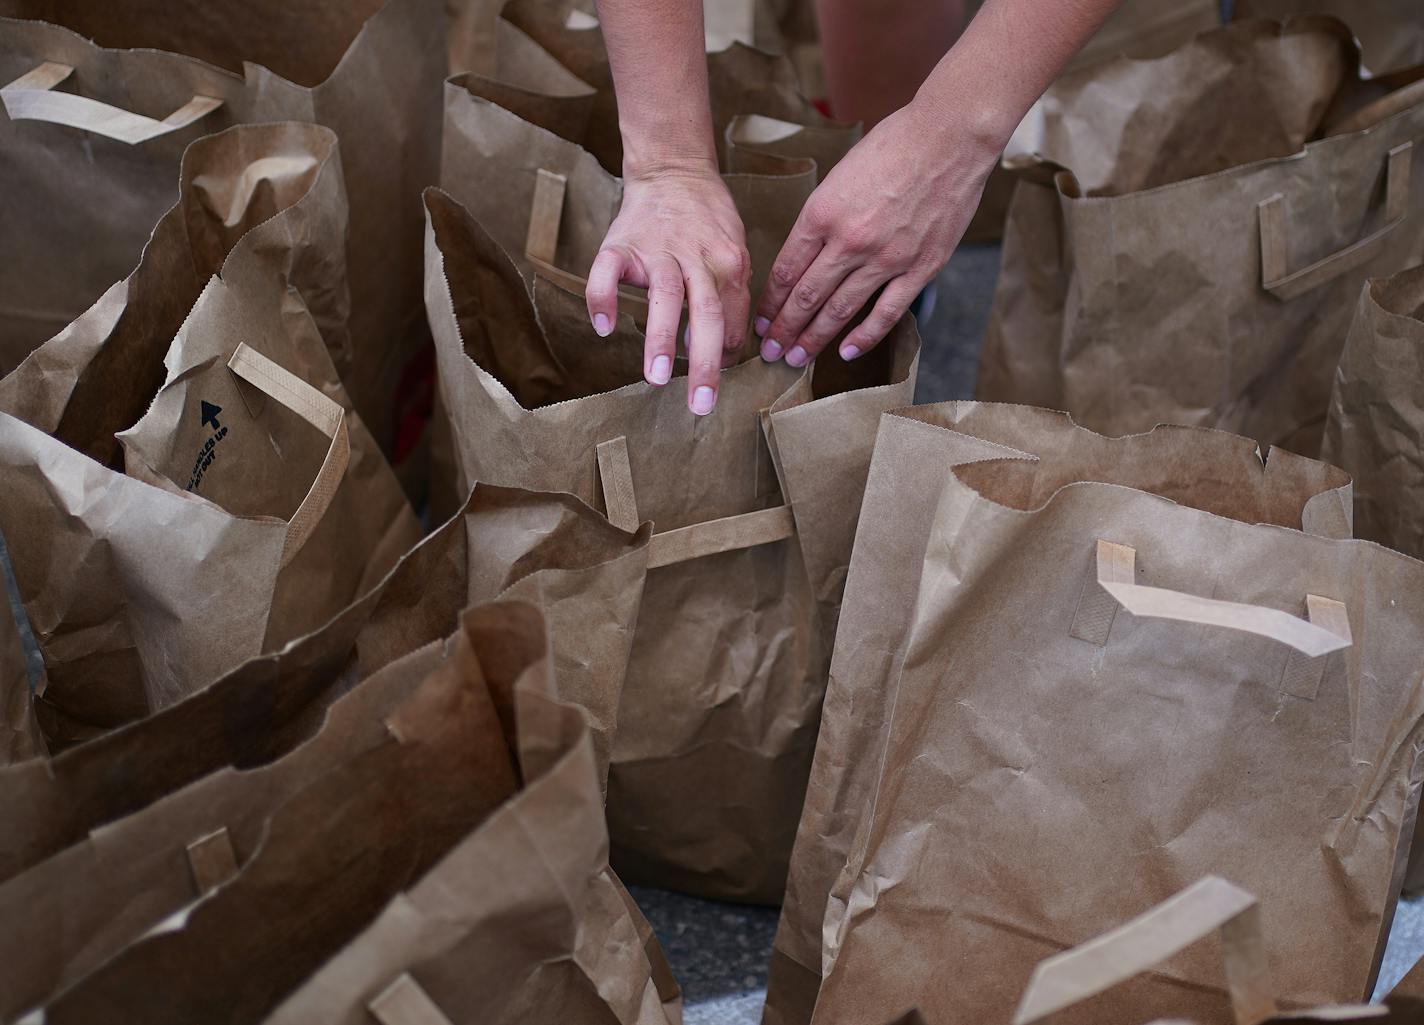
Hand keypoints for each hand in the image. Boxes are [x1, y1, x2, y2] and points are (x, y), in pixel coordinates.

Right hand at [586, 164, 750, 414]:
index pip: (734, 320)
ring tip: (656, 378)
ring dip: (661, 338)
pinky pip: (607, 273)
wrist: (673, 169)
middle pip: (708, 314)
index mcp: (729, 264)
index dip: (726, 354)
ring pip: (665, 297)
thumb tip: (729, 351)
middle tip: (701, 405)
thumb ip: (733, 295)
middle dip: (705, 364)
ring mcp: (658, 250)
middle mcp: (697, 258)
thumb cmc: (706, 219)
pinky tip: (604, 328)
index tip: (715, 384)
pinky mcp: (622, 243)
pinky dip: (604, 299)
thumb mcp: (733, 251)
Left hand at [753, 101, 999, 366]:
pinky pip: (886, 312)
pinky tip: (846, 352)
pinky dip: (863, 336)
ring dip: (813, 339)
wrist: (949, 137)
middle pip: (805, 297)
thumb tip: (805, 256)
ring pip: (839, 311)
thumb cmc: (892, 146)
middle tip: (768, 353)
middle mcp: (848, 241)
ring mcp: (885, 258)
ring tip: (795, 360)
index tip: (760, 322)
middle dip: (783, 330)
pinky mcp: (919, 267)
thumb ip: (821, 218)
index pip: (785, 271)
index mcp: (821, 214)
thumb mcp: (839, 175)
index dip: (769, 303)